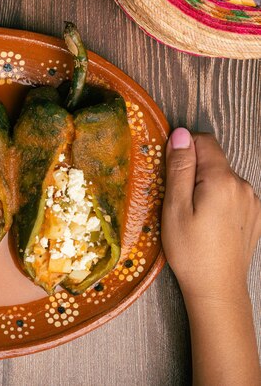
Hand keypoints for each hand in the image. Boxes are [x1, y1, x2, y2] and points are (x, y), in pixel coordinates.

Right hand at [161, 128, 260, 300]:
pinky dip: (218, 200)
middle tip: (176, 201)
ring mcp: (253, 200)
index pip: (203, 141)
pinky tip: (209, 223)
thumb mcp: (174, 207)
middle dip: (193, 171)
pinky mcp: (256, 214)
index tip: (170, 173)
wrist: (217, 287)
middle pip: (214, 160)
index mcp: (221, 180)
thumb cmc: (190, 250)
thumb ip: (179, 168)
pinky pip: (233, 194)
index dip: (183, 150)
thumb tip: (180, 134)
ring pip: (223, 178)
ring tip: (192, 215)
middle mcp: (243, 184)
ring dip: (206, 187)